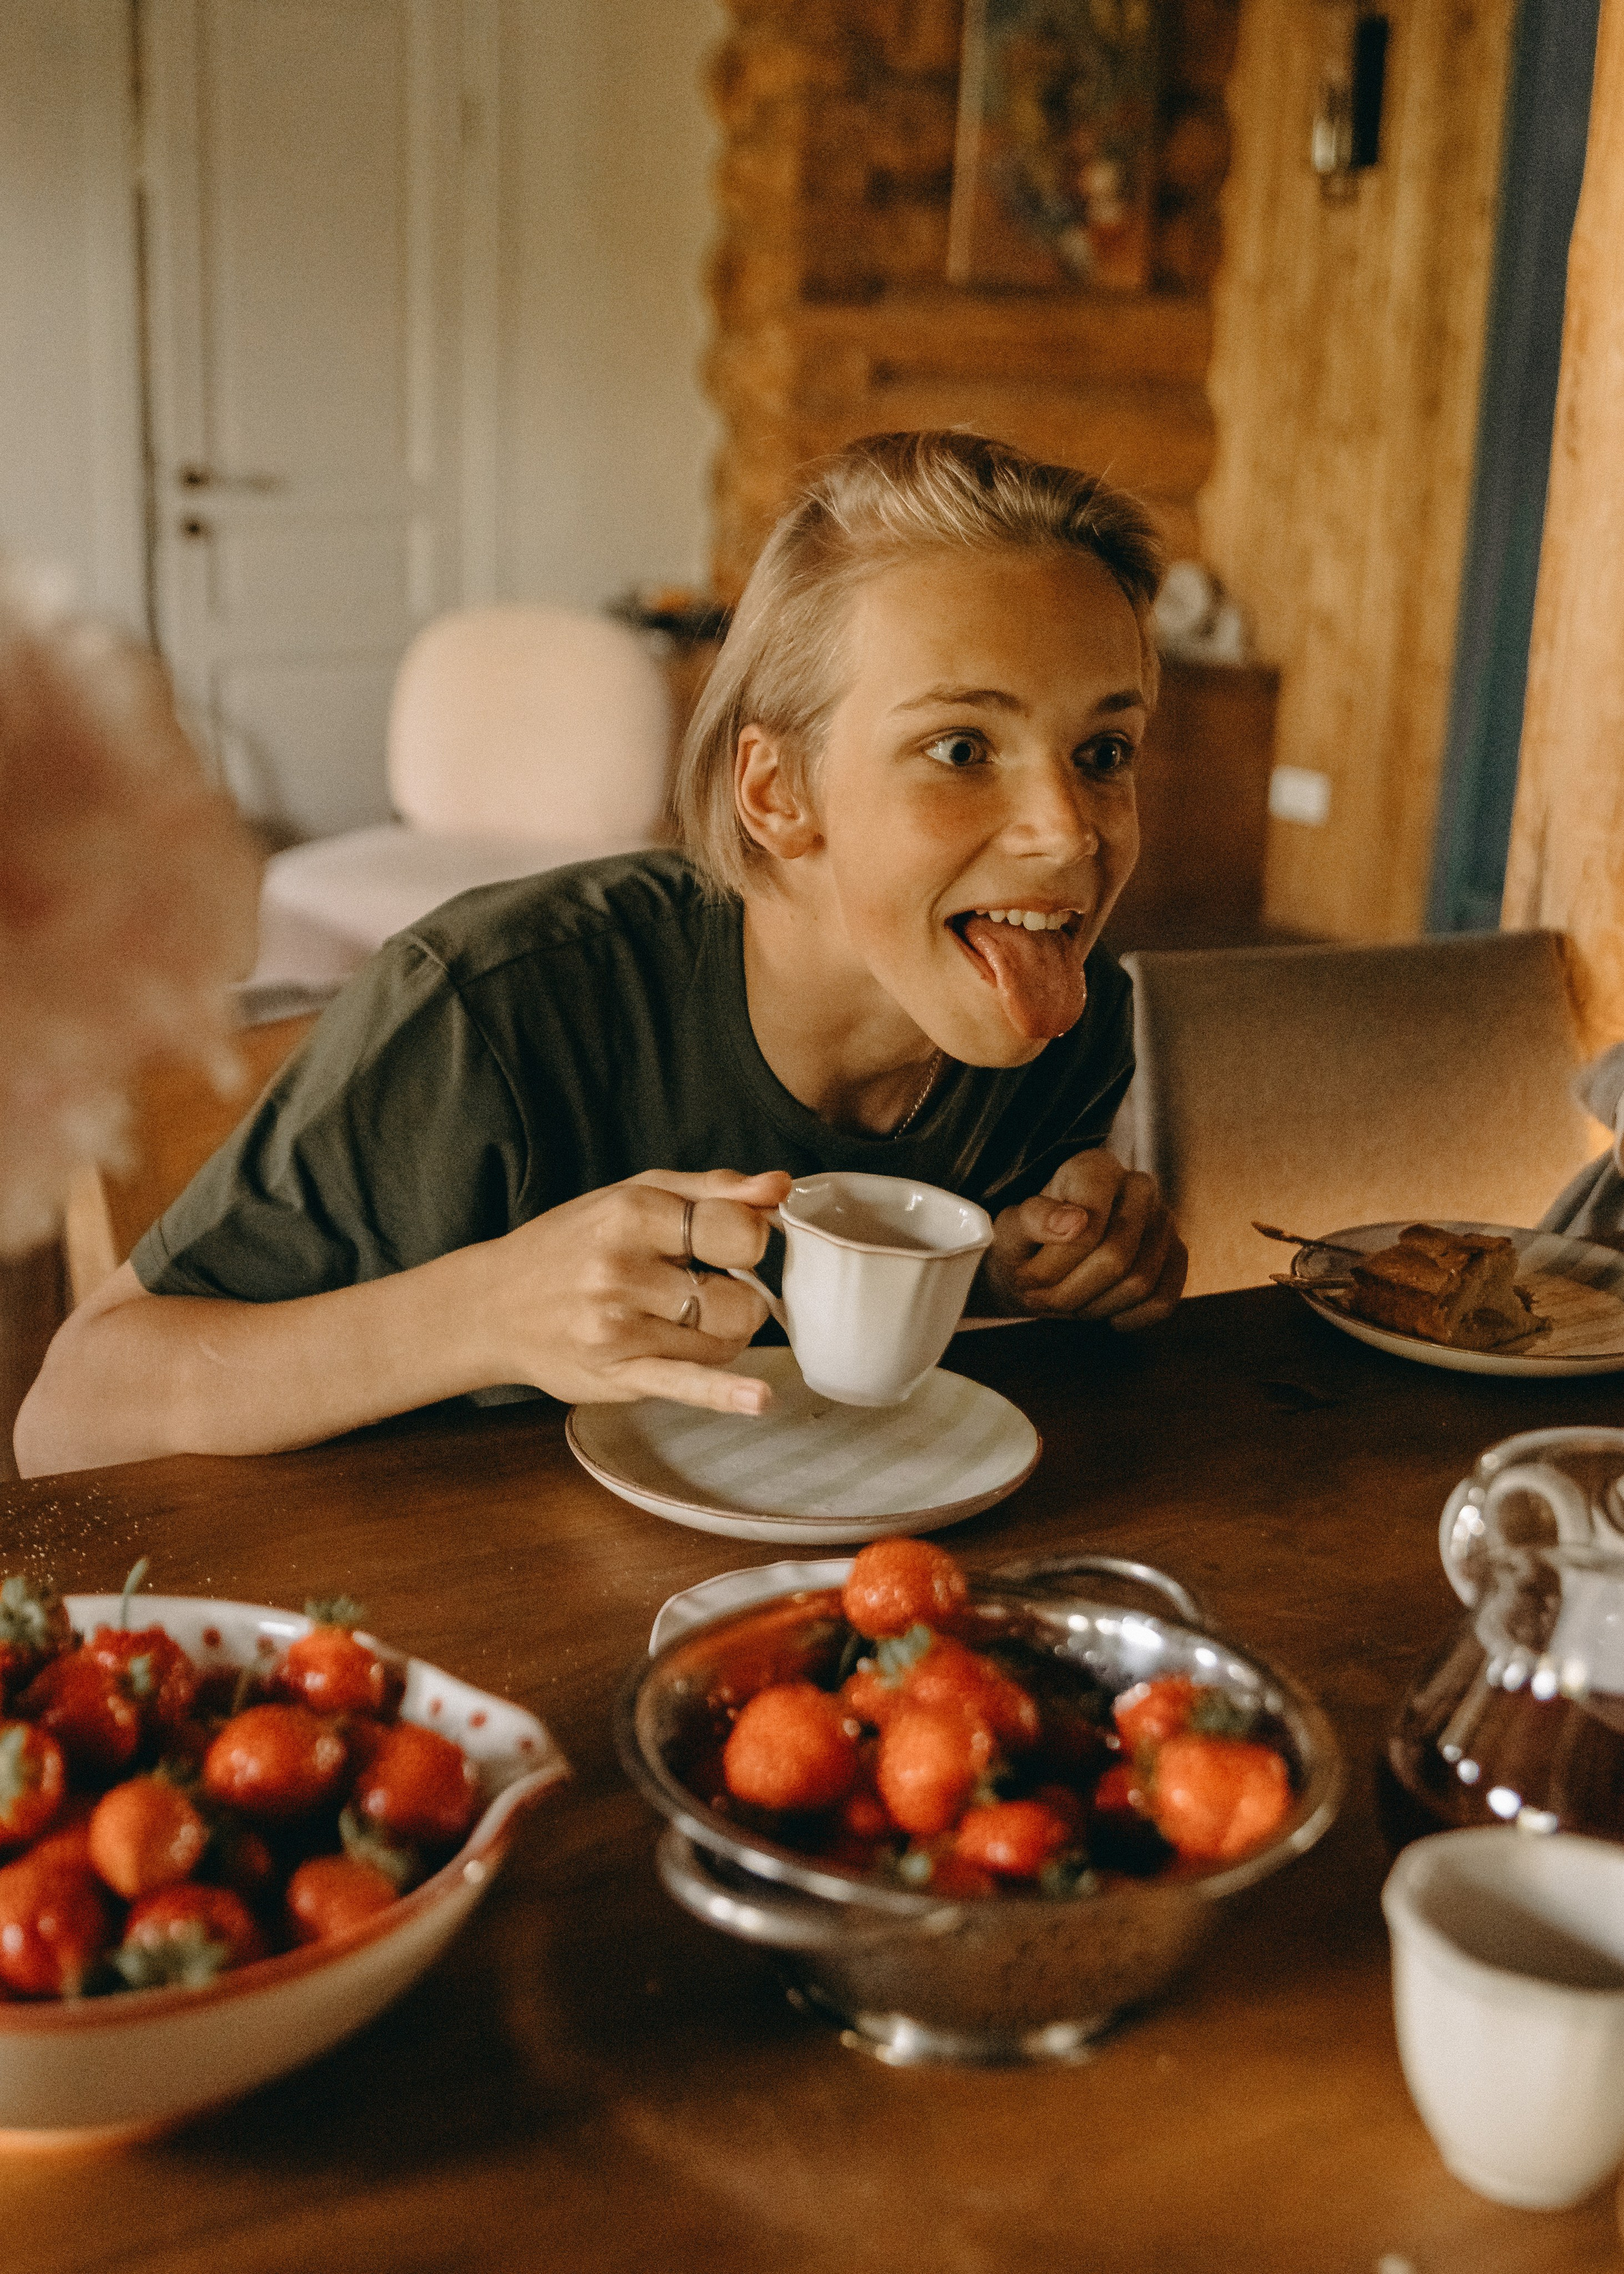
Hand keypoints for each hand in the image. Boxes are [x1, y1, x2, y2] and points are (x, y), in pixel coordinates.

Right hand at [479, 1169, 791, 1412]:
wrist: (491, 1305)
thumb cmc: (571, 1243)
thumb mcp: (634, 1195)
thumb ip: (712, 1189)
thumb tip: (778, 1187)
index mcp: (633, 1214)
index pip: (739, 1233)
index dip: (750, 1242)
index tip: (732, 1246)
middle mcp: (623, 1270)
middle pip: (739, 1299)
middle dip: (740, 1298)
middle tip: (708, 1290)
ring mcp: (618, 1327)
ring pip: (722, 1342)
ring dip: (722, 1336)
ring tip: (685, 1320)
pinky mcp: (615, 1373)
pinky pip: (685, 1383)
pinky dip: (725, 1393)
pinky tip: (757, 1400)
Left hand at [980, 1150, 1185, 1330]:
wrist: (1046, 1261)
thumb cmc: (1028, 1244)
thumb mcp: (1010, 1230)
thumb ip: (1032, 1219)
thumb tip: (1075, 1221)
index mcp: (1095, 1168)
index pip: (1090, 1221)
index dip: (1058, 1261)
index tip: (1030, 1276)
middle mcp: (1138, 1187)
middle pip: (1116, 1257)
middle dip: (1071, 1291)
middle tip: (1043, 1300)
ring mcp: (1163, 1221)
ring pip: (1140, 1282)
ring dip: (1096, 1307)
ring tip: (1069, 1303)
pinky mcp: (1176, 1255)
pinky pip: (1163, 1300)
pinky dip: (1129, 1317)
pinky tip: (1103, 1313)